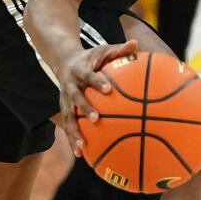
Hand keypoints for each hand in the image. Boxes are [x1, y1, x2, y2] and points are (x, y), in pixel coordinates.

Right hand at [57, 39, 140, 156]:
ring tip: (82, 147)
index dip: (97, 82)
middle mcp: (69, 86)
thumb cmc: (92, 57)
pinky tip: (80, 155)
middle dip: (84, 108)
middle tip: (97, 118)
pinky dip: (72, 140)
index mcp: (79, 70)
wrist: (65, 61)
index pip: (88, 76)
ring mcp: (64, 99)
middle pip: (75, 98)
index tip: (108, 90)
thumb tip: (136, 44)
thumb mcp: (104, 50)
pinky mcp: (64, 110)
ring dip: (73, 132)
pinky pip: (68, 126)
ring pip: (67, 117)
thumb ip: (119, 49)